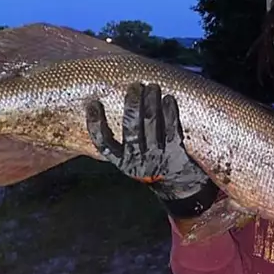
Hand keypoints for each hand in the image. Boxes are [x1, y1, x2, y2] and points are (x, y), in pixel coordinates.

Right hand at [85, 82, 218, 217]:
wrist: (180, 187)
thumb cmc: (153, 165)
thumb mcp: (133, 159)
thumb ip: (123, 142)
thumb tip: (110, 106)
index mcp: (122, 161)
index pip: (103, 144)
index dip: (95, 124)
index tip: (93, 104)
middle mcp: (137, 161)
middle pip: (130, 131)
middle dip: (132, 106)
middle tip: (134, 87)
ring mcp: (157, 157)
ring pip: (151, 126)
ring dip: (151, 104)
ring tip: (151, 87)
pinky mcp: (176, 154)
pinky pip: (171, 130)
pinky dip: (170, 113)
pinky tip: (168, 99)